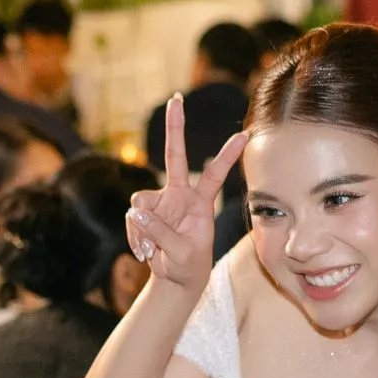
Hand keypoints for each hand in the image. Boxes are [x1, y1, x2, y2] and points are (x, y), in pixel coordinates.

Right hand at [126, 95, 245, 293]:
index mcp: (200, 203)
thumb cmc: (188, 266)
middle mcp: (180, 196)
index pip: (215, 174)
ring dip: (142, 229)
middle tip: (175, 99)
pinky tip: (143, 253)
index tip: (244, 134)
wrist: (175, 279)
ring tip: (150, 252)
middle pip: (175, 156)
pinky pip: (133, 217)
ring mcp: (161, 202)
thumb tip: (136, 210)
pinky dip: (135, 236)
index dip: (228, 155)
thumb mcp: (180, 253)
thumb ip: (161, 232)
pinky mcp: (145, 212)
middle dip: (175, 127)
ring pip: (141, 202)